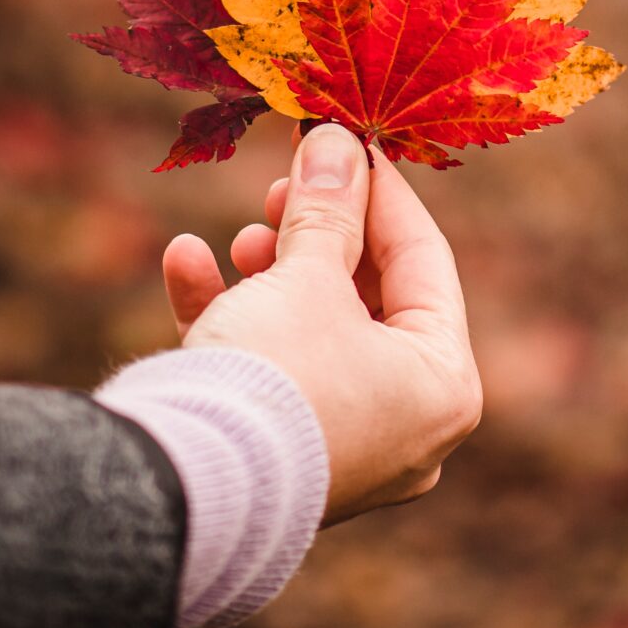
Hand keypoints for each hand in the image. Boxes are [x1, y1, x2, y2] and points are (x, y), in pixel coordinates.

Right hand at [159, 124, 482, 524]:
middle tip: (280, 187)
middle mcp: (406, 427)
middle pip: (368, 299)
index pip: (424, 262)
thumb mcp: (306, 274)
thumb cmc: (275, 375)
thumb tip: (336, 141)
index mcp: (443, 385)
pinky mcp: (277, 458)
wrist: (184, 487)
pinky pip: (267, 373)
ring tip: (242, 238)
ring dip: (272, 271)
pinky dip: (232, 316)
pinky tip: (185, 260)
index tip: (346, 140)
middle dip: (317, 233)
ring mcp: (342, 448)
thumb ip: (327, 206)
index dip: (380, 192)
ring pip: (314, 333)